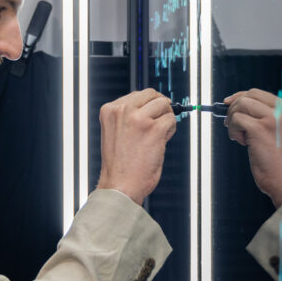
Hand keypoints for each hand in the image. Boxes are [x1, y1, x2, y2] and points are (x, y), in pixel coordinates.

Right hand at [97, 89, 176, 204]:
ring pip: (164, 105)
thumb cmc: (119, 164)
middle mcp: (123, 111)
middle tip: (160, 122)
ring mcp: (139, 119)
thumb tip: (154, 104)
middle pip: (153, 95)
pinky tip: (161, 142)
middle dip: (160, 107)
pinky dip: (171, 130)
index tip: (153, 113)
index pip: (138, 94)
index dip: (149, 104)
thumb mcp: (116, 132)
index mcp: (110, 110)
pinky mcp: (154, 129)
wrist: (119, 185)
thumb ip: (129, 116)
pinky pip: (171, 120)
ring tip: (159, 135)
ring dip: (166, 119)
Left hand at [224, 89, 281, 207]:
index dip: (242, 97)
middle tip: (230, 123)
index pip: (261, 94)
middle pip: (250, 95)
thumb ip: (269, 118)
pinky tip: (242, 143)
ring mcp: (274, 118)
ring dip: (234, 121)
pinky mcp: (260, 128)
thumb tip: (240, 105)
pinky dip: (233, 131)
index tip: (230, 104)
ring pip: (241, 105)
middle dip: (235, 106)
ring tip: (240, 137)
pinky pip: (236, 119)